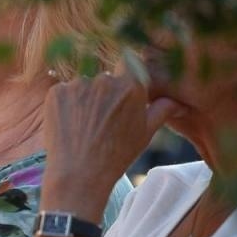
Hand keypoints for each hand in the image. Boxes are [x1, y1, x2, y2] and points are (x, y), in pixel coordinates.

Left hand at [42, 74, 175, 204]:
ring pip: (84, 85)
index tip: (121, 91)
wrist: (79, 174)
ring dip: (84, 98)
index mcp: (131, 85)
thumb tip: (181, 103)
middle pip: (106, 77)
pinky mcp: (56, 92)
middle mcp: (105, 79)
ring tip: (84, 126)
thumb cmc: (117, 155)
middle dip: (105, 93)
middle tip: (101, 120)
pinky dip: (65, 103)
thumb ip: (162, 110)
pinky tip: (69, 124)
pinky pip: (63, 91)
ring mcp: (78, 84)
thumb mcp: (145, 133)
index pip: (131, 62)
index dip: (126, 74)